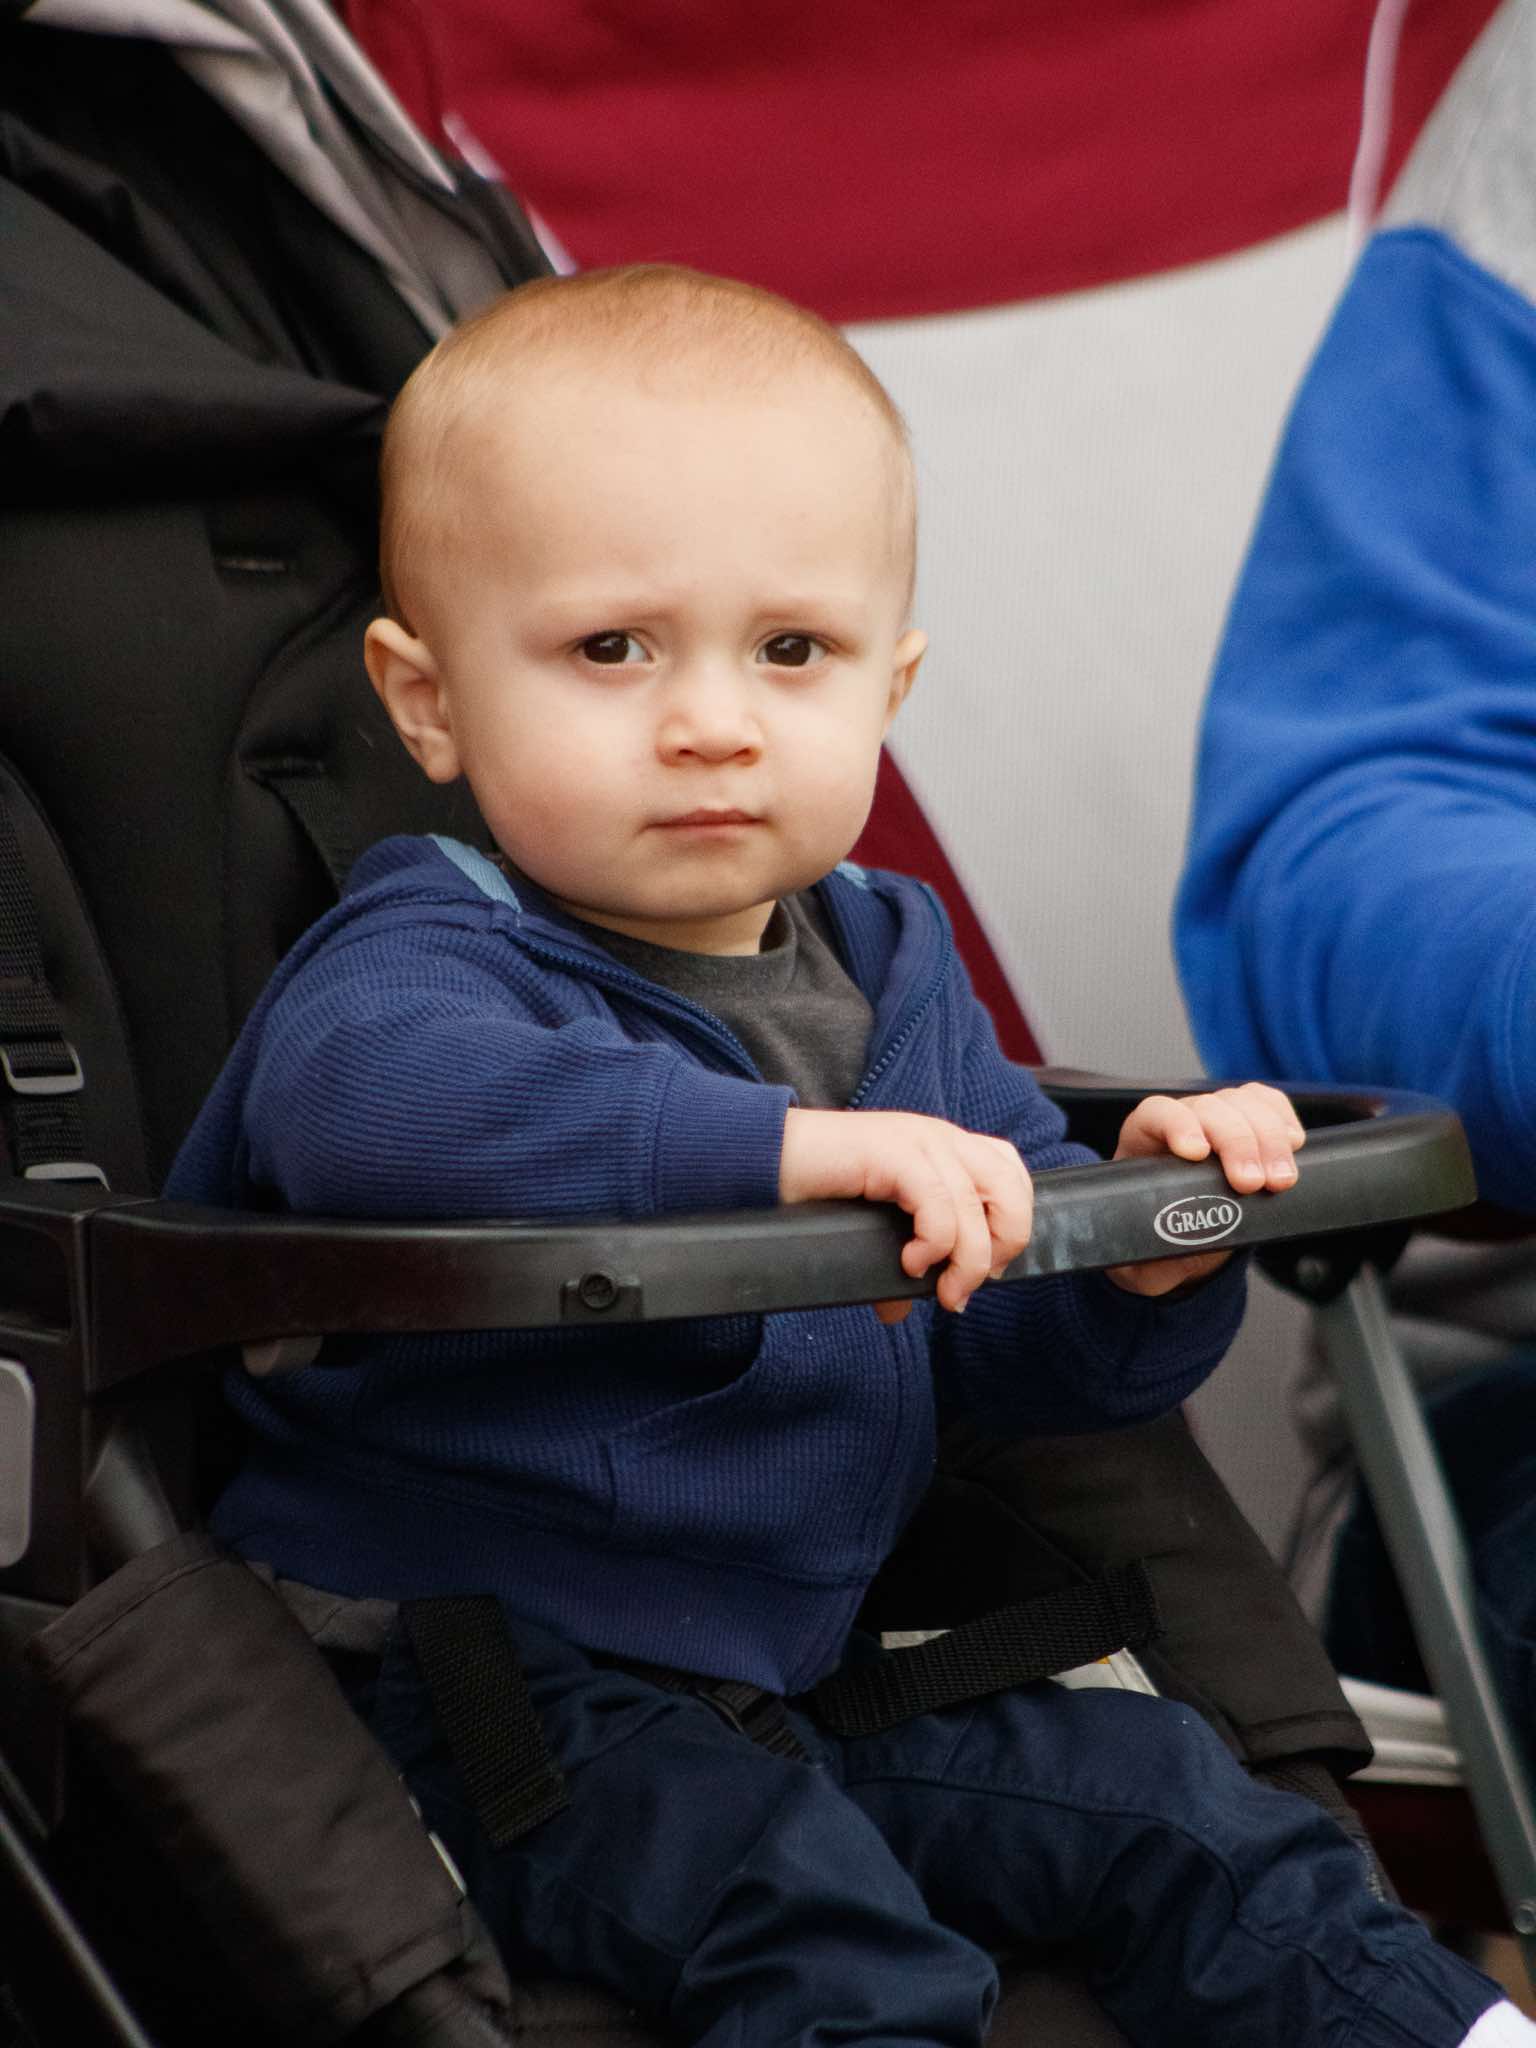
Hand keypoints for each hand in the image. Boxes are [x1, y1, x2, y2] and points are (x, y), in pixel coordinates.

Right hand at [779, 1107, 1032, 1319]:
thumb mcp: (872, 1226)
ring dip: (967, 1261)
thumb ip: (895, 1259)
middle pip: (1013, 1189)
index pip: (1012, 1175)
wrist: (768, 1158)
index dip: (1009, 1226)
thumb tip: (898, 1308)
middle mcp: (941, 1138)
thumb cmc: (818, 1189)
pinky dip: (934, 1245)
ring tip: (939, 1287)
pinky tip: (909, 1262)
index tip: (981, 1267)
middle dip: (1002, 1245)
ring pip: (980, 1206)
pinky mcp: (895, 1154)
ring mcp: (920, 1141)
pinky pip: (939, 1205)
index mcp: (944, 1147)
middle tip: (966, 1281)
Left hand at [1105, 1083, 1304, 1296]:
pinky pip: (1267, 1103)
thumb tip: (1161, 1261)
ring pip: (1243, 1104)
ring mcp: (1217, 1117)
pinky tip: (1293, 1144)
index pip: (1157, 1114)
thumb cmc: (1157, 1239)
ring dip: (1268, 1137)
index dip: (1178, 1125)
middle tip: (1253, 1184)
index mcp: (1144, 1142)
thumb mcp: (1145, 1258)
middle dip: (1237, 1142)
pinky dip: (1283, 1118)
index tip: (1197, 1153)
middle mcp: (1182, 1121)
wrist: (1185, 1235)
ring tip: (1281, 1179)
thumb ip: (1147, 1262)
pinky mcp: (1248, 1120)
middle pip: (1210, 1108)